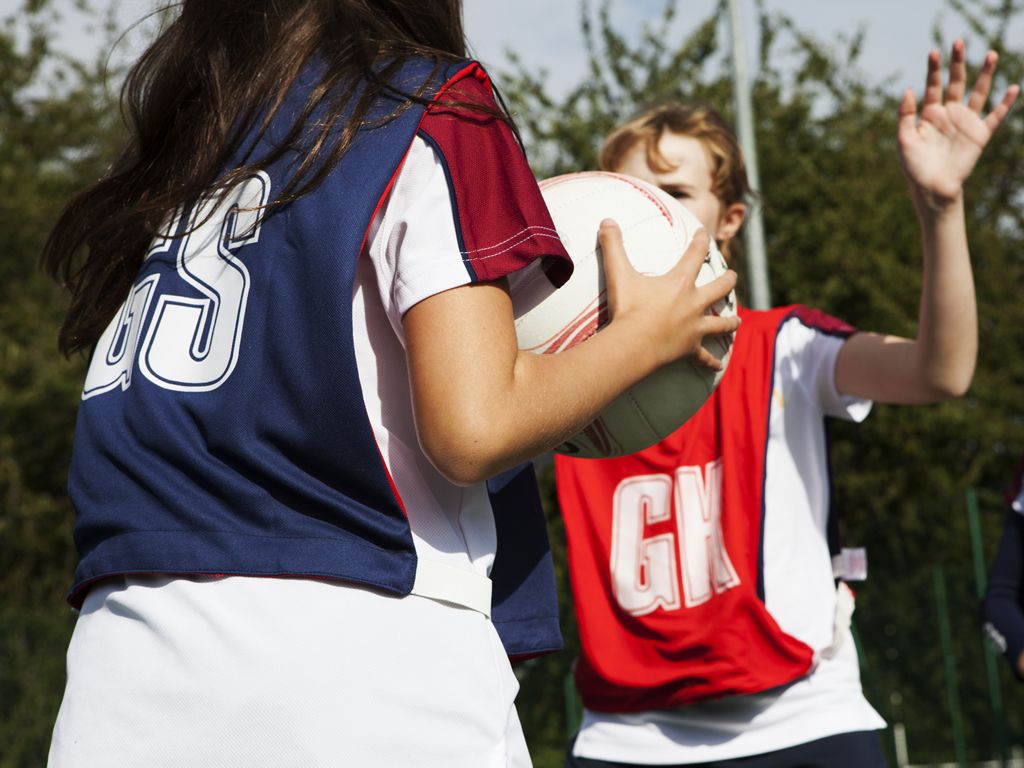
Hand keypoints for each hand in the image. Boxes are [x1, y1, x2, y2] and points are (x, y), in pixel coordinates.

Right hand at [600, 220, 737, 371]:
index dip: (700, 242)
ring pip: (721, 323)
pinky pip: (704, 357)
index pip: (695, 255)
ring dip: (730, 321)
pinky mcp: (689, 348)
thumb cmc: (628, 308)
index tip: (704, 234)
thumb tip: (606, 220)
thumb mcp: (619, 274)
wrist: (633, 344)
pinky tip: (719, 366)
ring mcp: (694, 327)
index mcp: (680, 283)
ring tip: (737, 321)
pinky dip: (711, 361)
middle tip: (732, 276)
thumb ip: (613, 246)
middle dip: (727, 280)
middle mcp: (694, 303)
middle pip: (718, 289)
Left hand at [898, 39, 1018, 210]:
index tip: (934, 51)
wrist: (931, 188)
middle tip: (959, 41)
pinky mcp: (979, 135)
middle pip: (956, 82)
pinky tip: (1012, 88)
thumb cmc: (914, 166)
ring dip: (985, 74)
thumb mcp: (904, 140)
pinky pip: (995, 116)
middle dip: (958, 63)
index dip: (934, 69)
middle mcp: (949, 114)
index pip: (933, 86)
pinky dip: (1004, 103)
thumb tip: (909, 89)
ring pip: (978, 93)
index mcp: (930, 114)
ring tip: (991, 54)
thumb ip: (906, 115)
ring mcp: (966, 123)